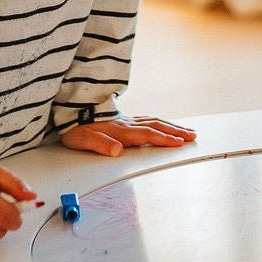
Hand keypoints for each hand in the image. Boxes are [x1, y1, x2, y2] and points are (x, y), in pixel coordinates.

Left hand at [60, 114, 196, 157]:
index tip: (179, 143)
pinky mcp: (124, 119)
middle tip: (192, 136)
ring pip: (154, 122)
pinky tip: (164, 124)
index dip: (163, 139)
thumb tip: (116, 150)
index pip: (147, 135)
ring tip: (187, 131)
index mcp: (120, 131)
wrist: (69, 111)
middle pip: (156, 126)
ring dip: (172, 126)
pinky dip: (161, 122)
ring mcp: (126, 120)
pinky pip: (148, 120)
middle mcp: (127, 124)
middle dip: (176, 132)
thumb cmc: (75, 128)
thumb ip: (100, 144)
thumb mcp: (83, 140)